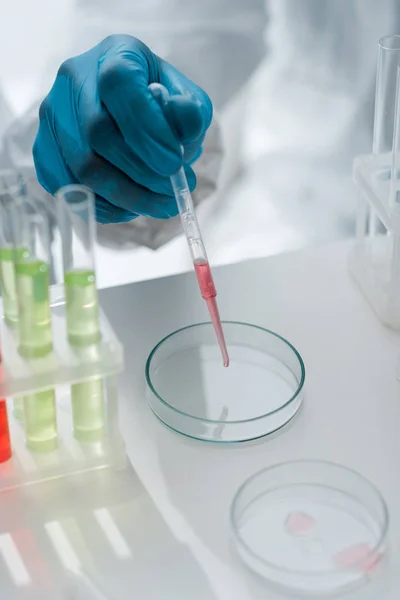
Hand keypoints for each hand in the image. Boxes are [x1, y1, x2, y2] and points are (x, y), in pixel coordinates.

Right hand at [33, 35, 212, 222]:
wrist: (132, 114)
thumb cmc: (161, 107)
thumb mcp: (189, 103)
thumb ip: (190, 113)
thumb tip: (181, 121)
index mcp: (116, 55)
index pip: (119, 85)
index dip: (147, 129)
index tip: (174, 164)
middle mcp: (75, 79)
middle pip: (98, 133)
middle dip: (142, 172)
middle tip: (173, 192)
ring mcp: (54, 114)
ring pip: (82, 167)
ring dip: (127, 196)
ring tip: (160, 204)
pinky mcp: (44, 149)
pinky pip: (68, 187)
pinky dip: (103, 206)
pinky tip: (131, 207)